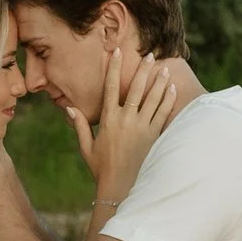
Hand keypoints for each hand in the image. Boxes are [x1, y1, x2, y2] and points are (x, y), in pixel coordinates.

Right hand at [76, 45, 174, 204]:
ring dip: (160, 82)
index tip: (118, 52)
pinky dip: (168, 100)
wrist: (121, 188)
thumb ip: (79, 126)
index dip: (114, 68)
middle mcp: (126, 121)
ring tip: (165, 68)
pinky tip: (173, 89)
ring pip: (154, 99)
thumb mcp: (86, 148)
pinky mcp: (154, 137)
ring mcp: (142, 128)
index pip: (111, 87)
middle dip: (144, 70)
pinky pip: (163, 114)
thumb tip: (68, 108)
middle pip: (137, 88)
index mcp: (109, 120)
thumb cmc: (102, 169)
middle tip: (151, 55)